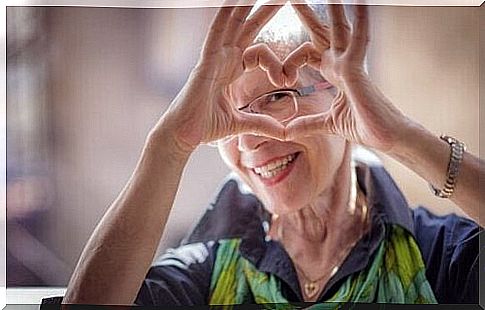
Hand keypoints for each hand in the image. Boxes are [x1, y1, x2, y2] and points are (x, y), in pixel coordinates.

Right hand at [155, 1, 286, 152]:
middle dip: (264, 11)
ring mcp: (213, 58)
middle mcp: (223, 59)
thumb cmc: (205, 127)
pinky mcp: (206, 63)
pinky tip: (234, 1)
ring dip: (246, 6)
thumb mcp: (241, 123)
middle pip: (247, 28)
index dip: (276, 63)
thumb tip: (283, 132)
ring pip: (233, 25)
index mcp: (231, 70)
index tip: (286, 80)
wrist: (185, 135)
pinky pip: (215, 33)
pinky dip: (224, 16)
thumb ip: (262, 123)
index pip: (258, 52)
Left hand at [283, 2, 410, 151]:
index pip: (308, 53)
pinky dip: (360, 20)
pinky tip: (359, 1)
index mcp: (335, 73)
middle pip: (320, 32)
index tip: (281, 79)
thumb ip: (306, 124)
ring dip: (333, 7)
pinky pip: (359, 39)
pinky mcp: (358, 69)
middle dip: (306, 14)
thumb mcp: (326, 123)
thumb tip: (286, 131)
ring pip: (339, 28)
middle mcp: (343, 63)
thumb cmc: (365, 127)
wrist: (387, 138)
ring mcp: (351, 64)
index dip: (291, 60)